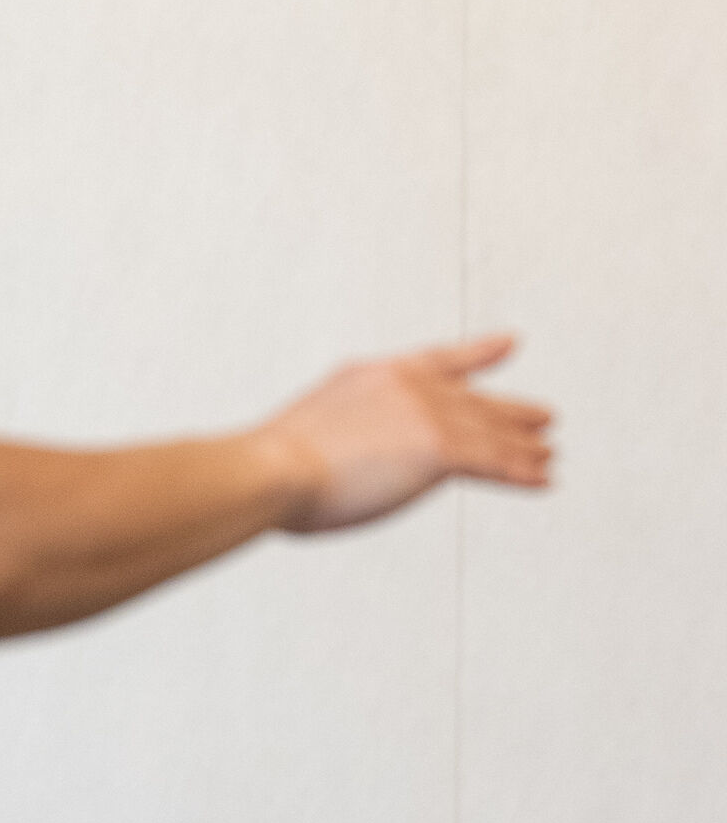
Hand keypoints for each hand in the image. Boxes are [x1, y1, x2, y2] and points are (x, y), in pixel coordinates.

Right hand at [258, 337, 552, 533]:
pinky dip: (523, 471)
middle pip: (474, 400)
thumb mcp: (315, 427)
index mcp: (376, 375)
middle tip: (544, 418)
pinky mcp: (441, 448)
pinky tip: (544, 478)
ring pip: (490, 432)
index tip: (508, 344)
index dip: (479, 353)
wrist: (273, 470)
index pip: (439, 360)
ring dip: (525, 446)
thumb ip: (348, 431)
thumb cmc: (275, 466)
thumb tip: (346, 458)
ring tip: (548, 453)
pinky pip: (496, 462)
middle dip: (512, 411)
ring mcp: (427, 414)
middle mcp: (409, 387)